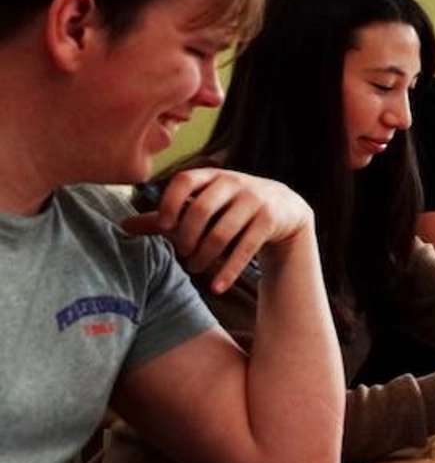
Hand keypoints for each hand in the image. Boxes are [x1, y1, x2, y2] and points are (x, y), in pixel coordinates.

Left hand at [121, 168, 314, 293]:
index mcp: (211, 175)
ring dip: (204, 257)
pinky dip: (229, 271)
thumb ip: (165, 216)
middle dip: (187, 238)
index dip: (169, 204)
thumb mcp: (202, 205)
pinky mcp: (270, 220)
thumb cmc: (230, 207)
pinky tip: (217, 287)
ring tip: (195, 268)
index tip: (164, 228)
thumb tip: (122, 225)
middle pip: (201, 210)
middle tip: (183, 254)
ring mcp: (254, 201)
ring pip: (222, 233)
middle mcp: (234, 183)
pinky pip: (245, 249)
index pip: (184, 181)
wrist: (284, 207)